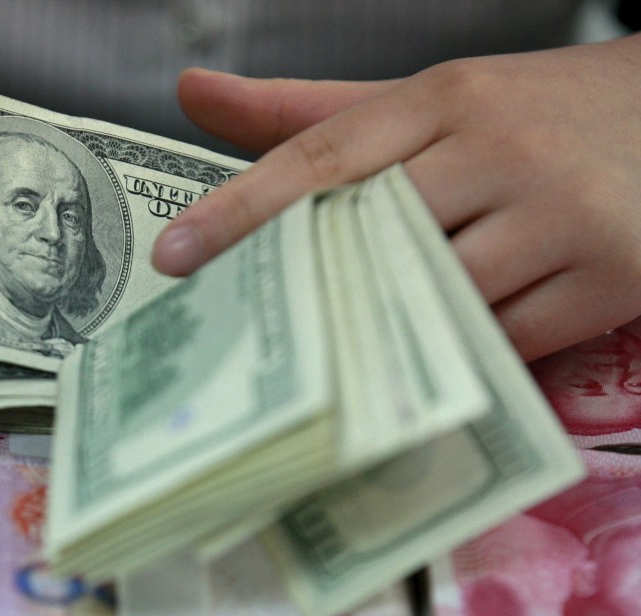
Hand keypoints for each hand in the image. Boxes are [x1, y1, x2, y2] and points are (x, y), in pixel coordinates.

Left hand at [153, 33, 640, 360]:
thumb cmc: (534, 113)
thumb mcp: (432, 99)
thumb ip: (315, 110)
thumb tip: (194, 94)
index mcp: (444, 96)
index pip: (321, 154)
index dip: (240, 209)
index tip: (174, 257)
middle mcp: (498, 147)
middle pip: (371, 230)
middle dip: (303, 285)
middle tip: (240, 335)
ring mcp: (560, 213)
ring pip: (435, 293)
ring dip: (378, 327)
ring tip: (324, 360)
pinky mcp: (609, 277)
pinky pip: (502, 338)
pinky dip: (452, 354)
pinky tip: (417, 364)